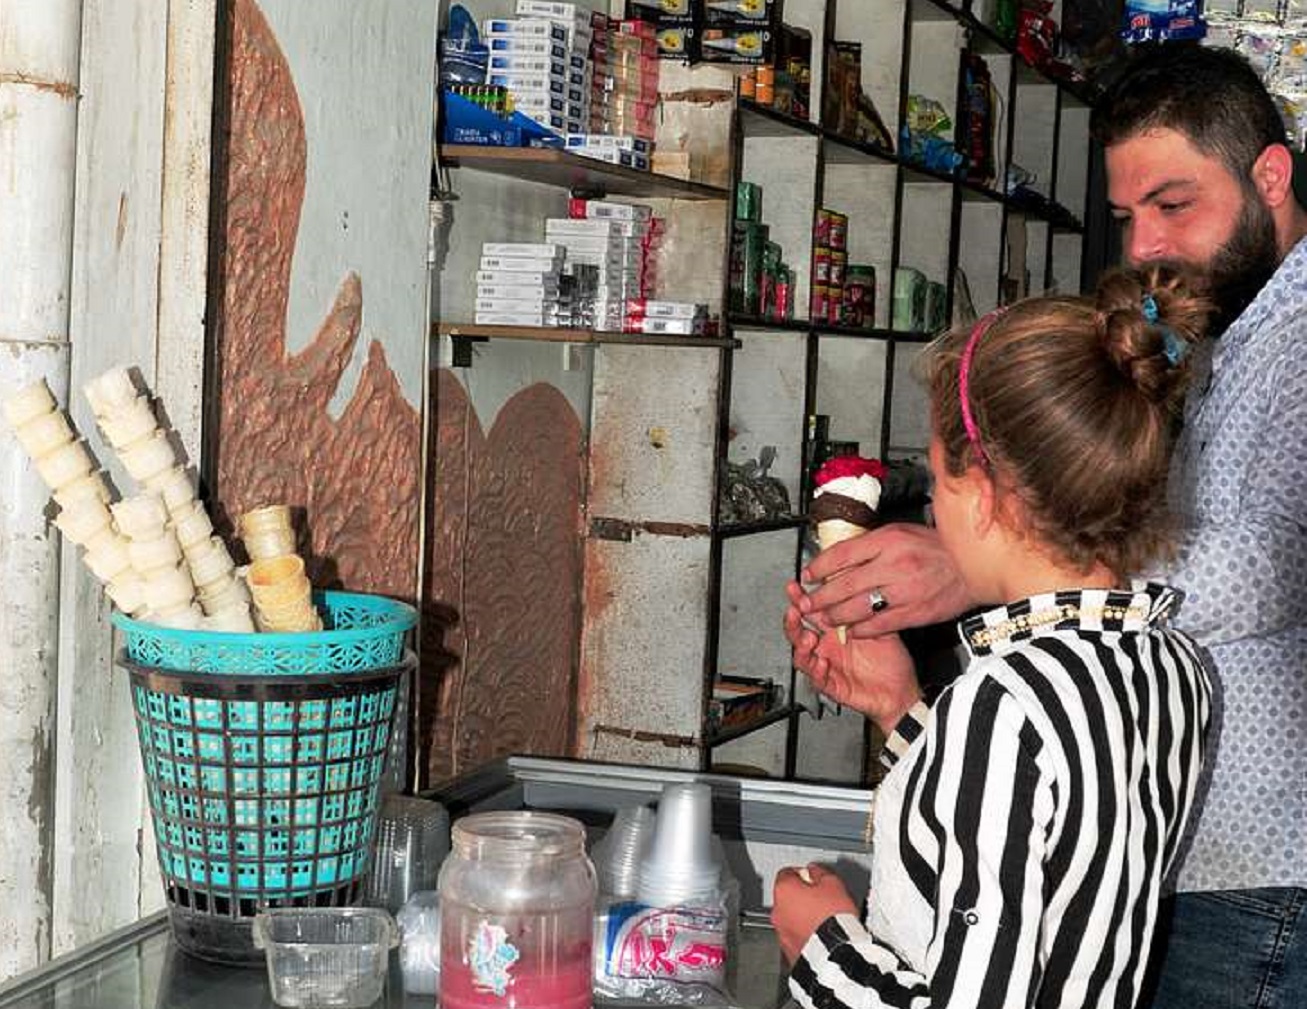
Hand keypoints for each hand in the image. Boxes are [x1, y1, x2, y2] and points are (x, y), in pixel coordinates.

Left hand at [771, 864, 858, 963]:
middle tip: (822, 899)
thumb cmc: (833, 919)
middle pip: (787, 897)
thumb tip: (814, 871)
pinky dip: (805, 934)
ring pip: (790, 918)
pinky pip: (795, 936)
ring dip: (803, 917)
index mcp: (784, 889)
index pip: (787, 873)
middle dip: (802, 897)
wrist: (836, 954)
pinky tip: (821, 935)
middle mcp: (777, 911)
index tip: (813, 877)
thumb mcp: (833, 884)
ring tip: (825, 920)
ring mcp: (781, 933)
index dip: (803, 874)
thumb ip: (820, 872)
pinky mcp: (789, 951)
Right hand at [784, 589, 920, 733]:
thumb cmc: (890, 661)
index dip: (801, 600)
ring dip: (801, 647)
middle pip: (798, 633)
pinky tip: (822, 663)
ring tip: (808, 639)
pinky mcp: (832, 686)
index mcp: (835, 631)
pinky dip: (817, 671)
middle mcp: (827, 647)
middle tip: (794, 611)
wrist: (900, 691)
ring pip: (802, 657)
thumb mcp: (882, 629)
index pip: (812, 613)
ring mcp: (827, 666)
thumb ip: (867, 611)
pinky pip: (818, 680)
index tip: (795, 587)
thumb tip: (858, 588)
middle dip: (792, 622)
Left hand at [799, 523, 974, 636]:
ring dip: (835, 615)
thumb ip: (871, 544)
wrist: (973, 566)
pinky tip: (852, 629)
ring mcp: (904, 591)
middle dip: (819, 597)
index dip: (819, 566)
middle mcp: (894, 564)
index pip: (842, 554)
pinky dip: (861, 629)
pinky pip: (879, 625)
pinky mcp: (914, 612)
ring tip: (824, 618)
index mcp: (888, 540)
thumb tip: (840, 556)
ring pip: (857, 607)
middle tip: (806, 603)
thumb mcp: (901, 532)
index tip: (808, 574)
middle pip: (844, 583)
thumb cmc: (937, 547)